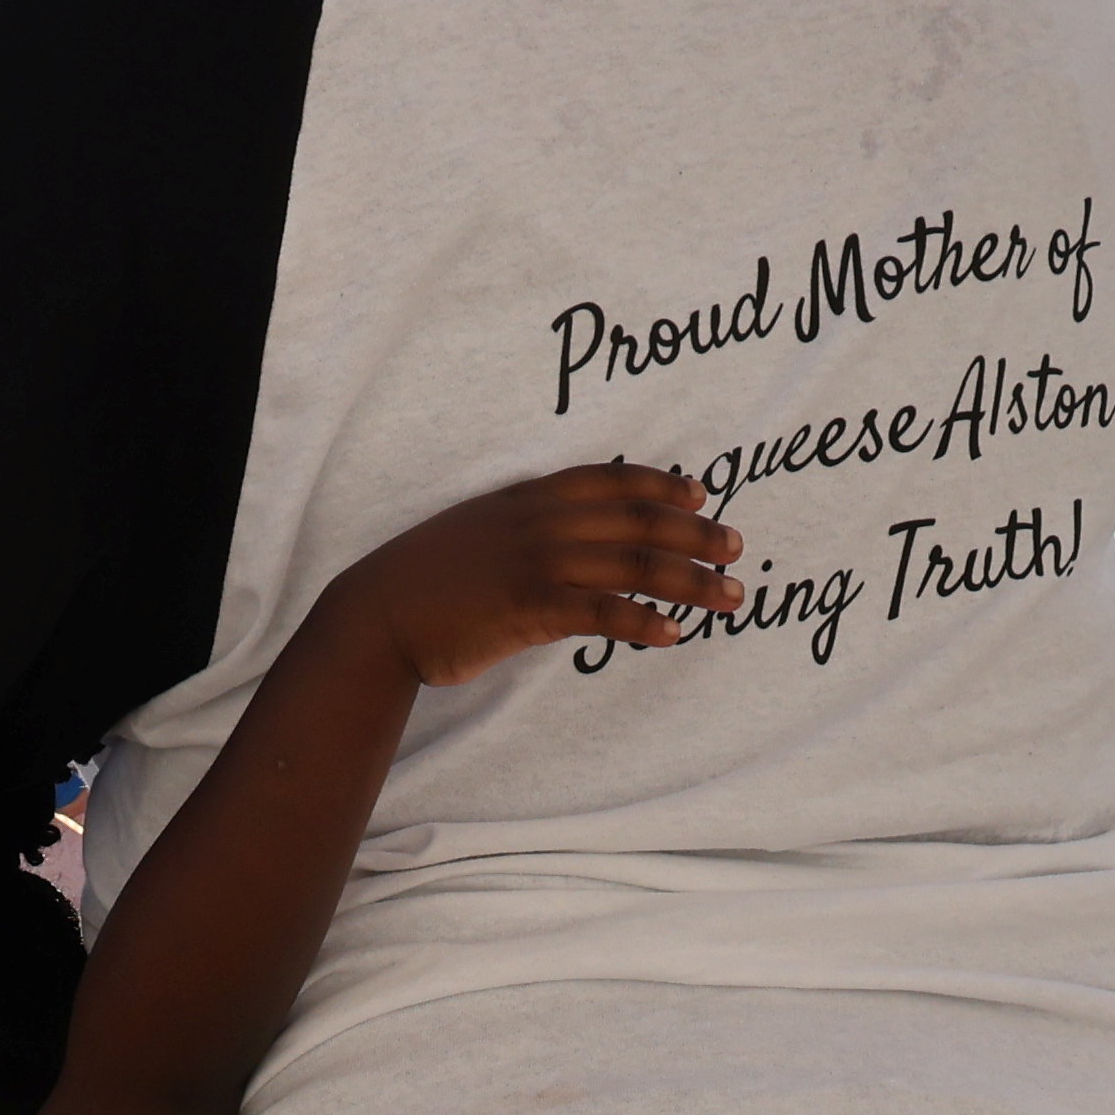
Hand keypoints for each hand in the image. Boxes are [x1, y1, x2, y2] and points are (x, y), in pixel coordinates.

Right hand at [321, 463, 739, 688]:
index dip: (661, 485)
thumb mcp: (480, 531)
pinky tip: (674, 634)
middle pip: (638, 519)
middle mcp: (541, 522)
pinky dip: (644, 621)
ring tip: (729, 596)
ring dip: (691, 581)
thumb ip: (527, 527)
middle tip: (736, 546)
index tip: (700, 495)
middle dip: (695, 534)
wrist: (378, 613)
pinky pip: (602, 612)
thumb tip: (572, 543)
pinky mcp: (529, 608)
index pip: (610, 480)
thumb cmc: (427, 579)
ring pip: (634, 564)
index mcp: (529, 498)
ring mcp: (536, 562)